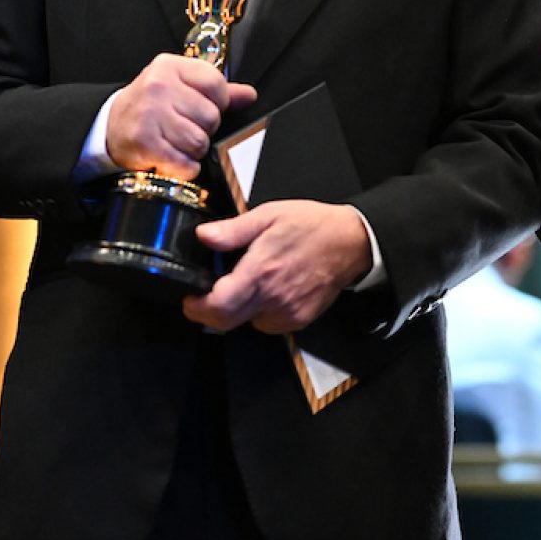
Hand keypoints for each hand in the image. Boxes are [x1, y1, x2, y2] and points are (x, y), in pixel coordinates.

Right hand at [106, 54, 255, 179]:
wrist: (110, 125)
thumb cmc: (150, 106)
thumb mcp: (179, 87)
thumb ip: (215, 90)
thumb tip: (249, 95)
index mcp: (170, 66)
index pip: (217, 85)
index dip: (218, 104)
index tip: (203, 109)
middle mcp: (159, 86)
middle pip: (211, 117)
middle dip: (204, 129)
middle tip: (184, 129)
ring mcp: (150, 113)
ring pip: (200, 142)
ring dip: (194, 151)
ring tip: (177, 144)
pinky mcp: (144, 142)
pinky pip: (185, 163)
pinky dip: (184, 168)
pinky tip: (173, 160)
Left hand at [183, 200, 373, 333]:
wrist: (350, 242)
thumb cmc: (312, 225)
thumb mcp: (268, 215)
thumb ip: (233, 230)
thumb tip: (204, 236)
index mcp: (261, 271)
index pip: (219, 305)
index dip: (197, 307)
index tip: (190, 297)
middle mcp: (273, 297)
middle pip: (226, 322)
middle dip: (209, 312)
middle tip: (204, 296)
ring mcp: (287, 312)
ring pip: (246, 323)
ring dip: (237, 310)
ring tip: (245, 284)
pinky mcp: (298, 319)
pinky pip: (268, 324)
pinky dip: (260, 311)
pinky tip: (268, 290)